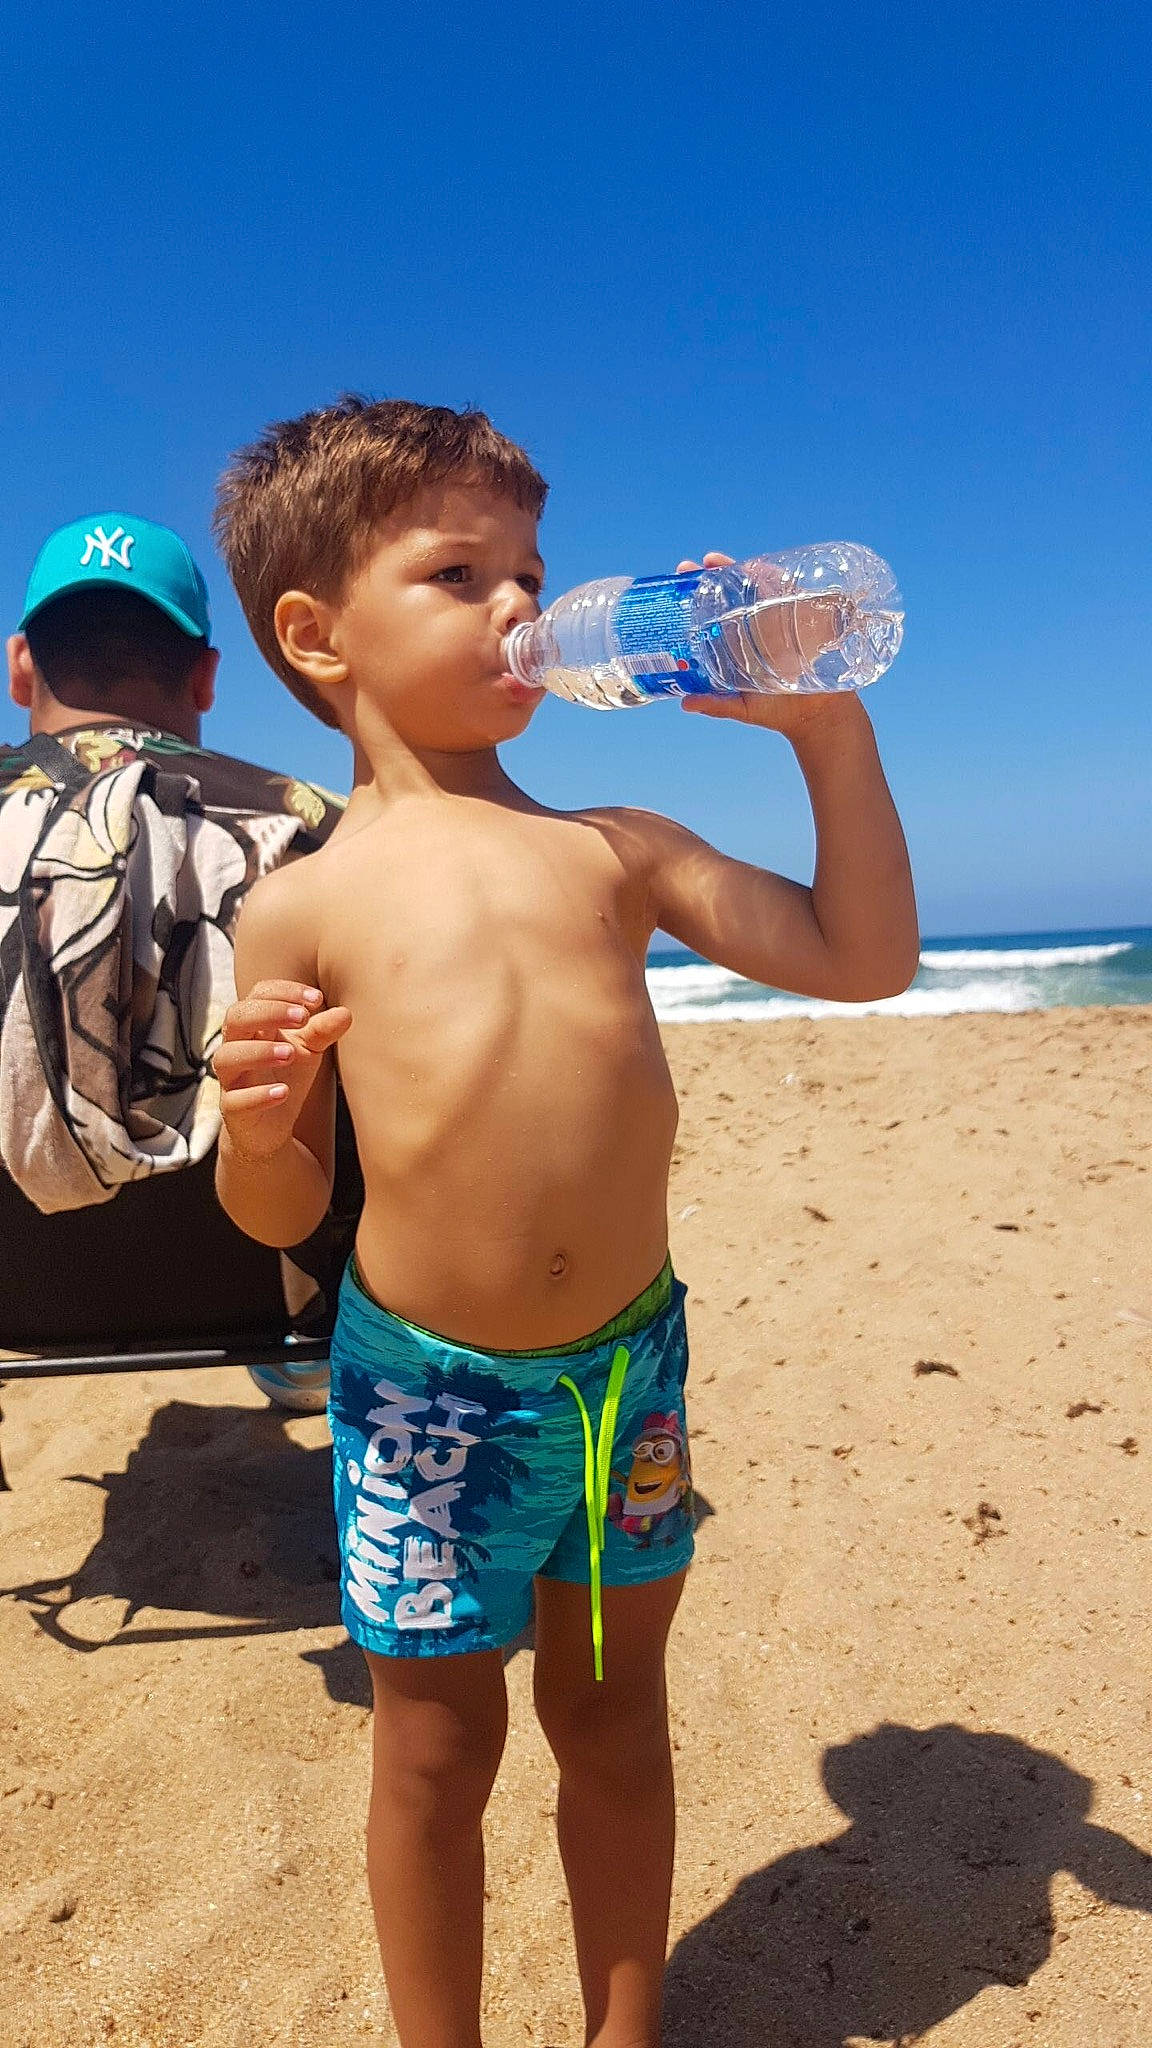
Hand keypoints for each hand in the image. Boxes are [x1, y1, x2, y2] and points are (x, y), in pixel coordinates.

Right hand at [213, 979, 351, 1162]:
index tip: (316, 999)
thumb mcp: (308, 1050)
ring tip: (290, 1054)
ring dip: (258, 1052)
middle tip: (303, 1017)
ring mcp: (231, 1079)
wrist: (270, 1127)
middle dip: (269, 1012)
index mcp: (254, 1026)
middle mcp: (236, 1047)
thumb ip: (323, 1031)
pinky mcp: (232, 1109)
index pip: (258, 994)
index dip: (284, 991)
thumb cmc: (285, 1076)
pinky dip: (257, 1095)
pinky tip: (283, 1092)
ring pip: (226, 1057)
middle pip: (236, 1018)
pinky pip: (234, 1100)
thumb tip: (346, 1013)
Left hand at [675, 552, 862, 740]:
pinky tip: (764, 568)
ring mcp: (779, 622)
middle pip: (733, 593)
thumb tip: (685, 704)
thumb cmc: (777, 712)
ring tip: (722, 561)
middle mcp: (756, 628)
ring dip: (742, 571)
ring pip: (759, 589)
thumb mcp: (742, 707)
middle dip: (717, 575)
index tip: (682, 577)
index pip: (715, 612)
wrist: (817, 717)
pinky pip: (790, 595)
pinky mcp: (802, 622)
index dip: (699, 595)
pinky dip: (778, 579)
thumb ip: (716, 704)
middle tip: (698, 564)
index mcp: (738, 644)